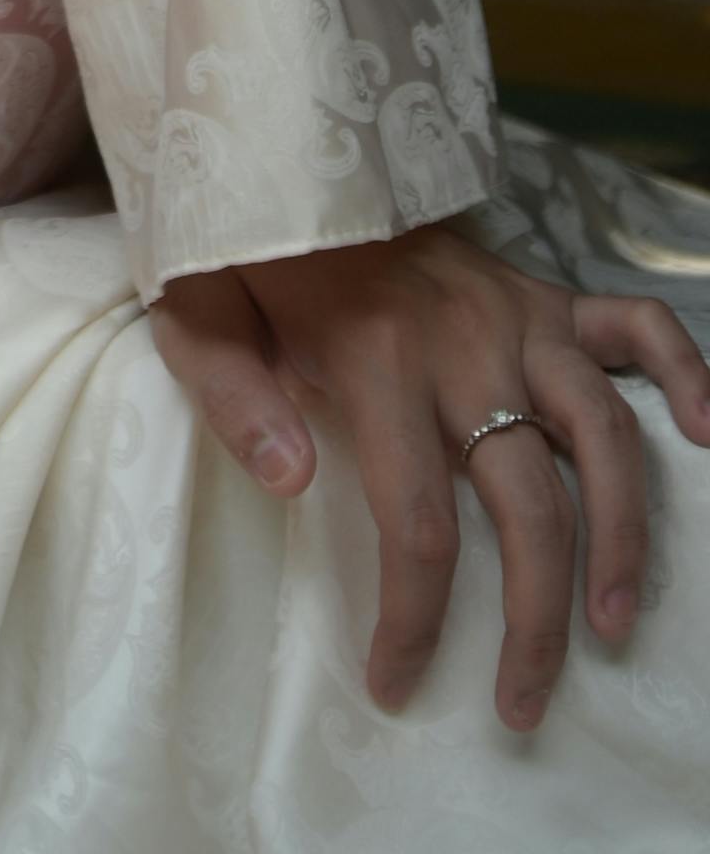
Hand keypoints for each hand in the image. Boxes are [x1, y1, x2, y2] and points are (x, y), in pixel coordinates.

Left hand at [154, 216, 709, 724]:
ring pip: (604, 436)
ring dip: (623, 537)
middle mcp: (464, 343)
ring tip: (616, 623)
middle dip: (534, 621)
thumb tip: (294, 483)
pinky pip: (637, 327)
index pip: (418, 522)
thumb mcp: (194, 311)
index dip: (417, 619)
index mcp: (375, 359)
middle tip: (524, 705)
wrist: (286, 148)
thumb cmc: (241, 247)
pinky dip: (686, 375)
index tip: (398, 684)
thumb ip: (231, 396)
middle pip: (528, 504)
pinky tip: (709, 437)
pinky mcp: (544, 293)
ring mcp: (516, 315)